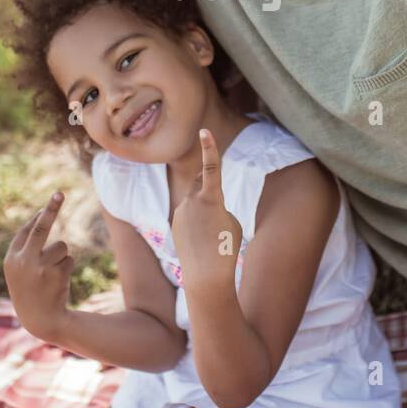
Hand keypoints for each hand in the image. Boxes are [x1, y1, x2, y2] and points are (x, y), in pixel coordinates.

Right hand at [3, 191, 72, 339]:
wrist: (39, 320)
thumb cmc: (30, 290)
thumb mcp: (21, 270)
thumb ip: (28, 247)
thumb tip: (42, 217)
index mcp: (11, 259)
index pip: (26, 230)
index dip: (40, 214)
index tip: (54, 198)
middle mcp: (23, 261)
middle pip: (40, 227)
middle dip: (51, 208)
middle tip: (60, 193)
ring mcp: (39, 267)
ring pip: (61, 246)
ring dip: (61, 257)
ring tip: (53, 275)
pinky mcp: (56, 274)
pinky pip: (69, 260)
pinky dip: (67, 268)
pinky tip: (59, 283)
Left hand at [171, 129, 242, 290]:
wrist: (205, 277)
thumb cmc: (226, 249)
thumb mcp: (231, 223)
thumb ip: (218, 206)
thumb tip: (207, 206)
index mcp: (211, 198)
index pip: (212, 167)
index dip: (210, 148)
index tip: (204, 130)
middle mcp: (191, 201)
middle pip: (200, 181)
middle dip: (208, 182)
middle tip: (217, 202)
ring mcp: (181, 212)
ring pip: (194, 200)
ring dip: (204, 210)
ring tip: (212, 233)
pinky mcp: (175, 223)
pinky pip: (188, 215)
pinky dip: (197, 222)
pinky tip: (202, 240)